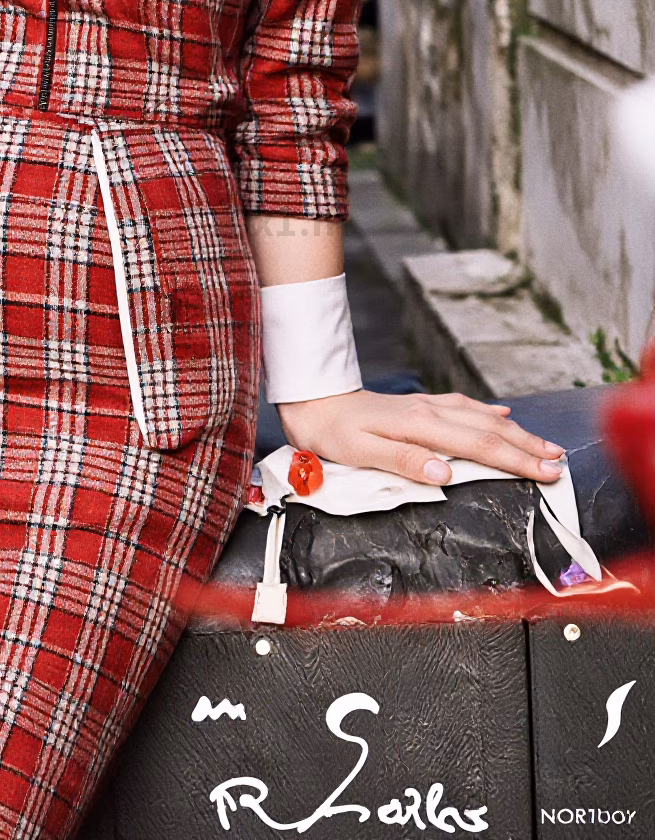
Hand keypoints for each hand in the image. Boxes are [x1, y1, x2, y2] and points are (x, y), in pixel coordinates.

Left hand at [276, 388, 565, 487]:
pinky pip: (463, 406)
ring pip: (482, 417)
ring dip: (516, 432)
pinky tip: (501, 414)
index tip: (547, 473)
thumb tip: (444, 472)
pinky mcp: (419, 405)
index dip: (517, 461)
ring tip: (544, 445)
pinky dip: (487, 412)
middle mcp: (430, 412)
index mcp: (421, 426)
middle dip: (528, 447)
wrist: (313, 401)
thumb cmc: (333, 433)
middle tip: (560, 463)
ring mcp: (427, 406)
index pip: (480, 446)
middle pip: (490, 430)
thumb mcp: (360, 452)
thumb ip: (404, 461)